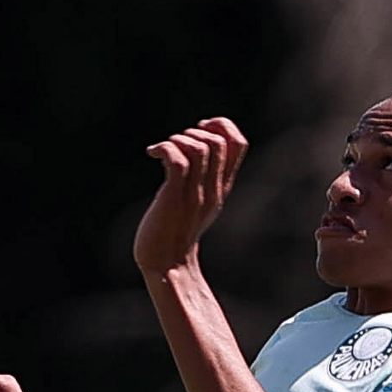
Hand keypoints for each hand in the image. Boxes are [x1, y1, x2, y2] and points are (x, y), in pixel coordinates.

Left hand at [133, 117, 247, 272]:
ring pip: (199, 148)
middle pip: (218, 142)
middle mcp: (213, 189)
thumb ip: (202, 179)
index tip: (199, 129)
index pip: (239, 144)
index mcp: (221, 187)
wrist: (166, 266)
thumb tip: (194, 148)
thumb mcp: (197, 202)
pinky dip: (164, 148)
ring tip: (162, 151)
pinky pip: (177, 161)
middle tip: (174, 145)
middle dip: (194, 132)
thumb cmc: (175, 232)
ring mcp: (195, 195)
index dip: (222, 125)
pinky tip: (152, 153)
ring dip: (178, 139)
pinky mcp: (174, 200)